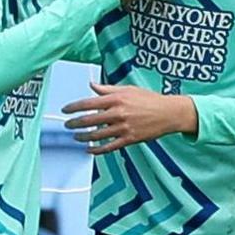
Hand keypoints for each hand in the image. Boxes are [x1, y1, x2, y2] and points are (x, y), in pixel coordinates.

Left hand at [63, 83, 197, 154]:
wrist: (168, 113)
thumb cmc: (149, 99)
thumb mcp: (128, 89)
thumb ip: (107, 89)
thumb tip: (91, 85)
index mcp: (116, 99)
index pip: (89, 103)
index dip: (74, 107)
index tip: (65, 110)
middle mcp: (118, 113)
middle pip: (89, 120)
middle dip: (75, 123)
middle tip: (67, 125)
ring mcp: (123, 128)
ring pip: (97, 135)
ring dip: (83, 137)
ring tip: (76, 137)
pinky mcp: (129, 139)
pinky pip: (109, 147)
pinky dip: (97, 149)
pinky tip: (89, 150)